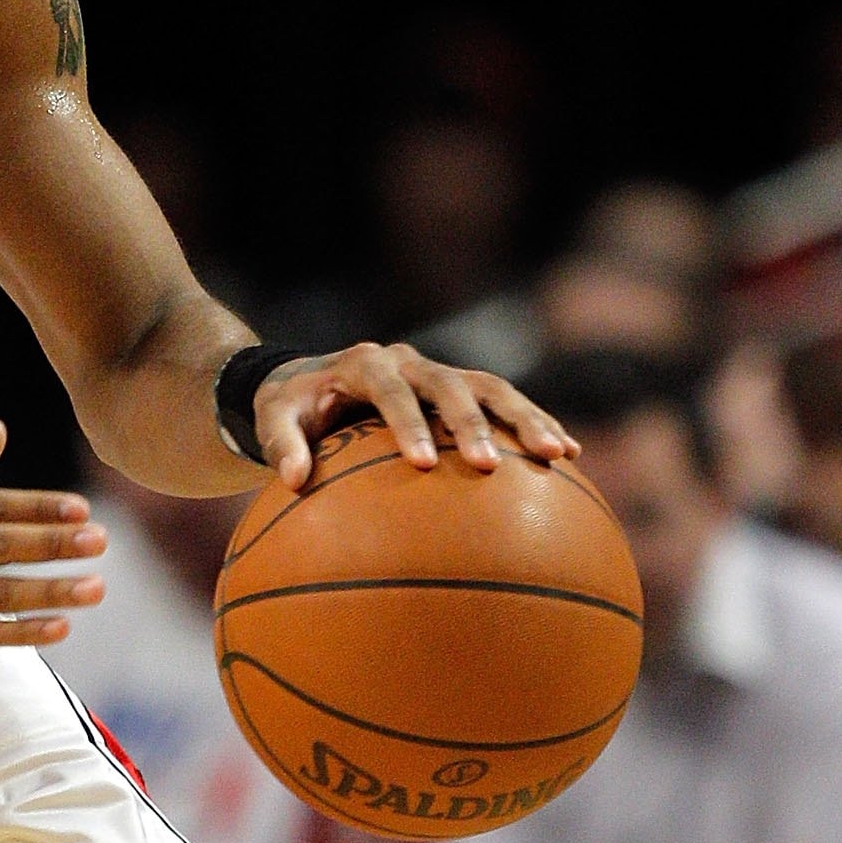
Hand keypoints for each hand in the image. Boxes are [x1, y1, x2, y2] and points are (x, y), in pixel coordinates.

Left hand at [252, 341, 577, 494]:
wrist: (312, 382)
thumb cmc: (291, 407)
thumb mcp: (273, 419)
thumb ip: (279, 445)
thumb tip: (293, 481)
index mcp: (365, 364)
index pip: (391, 390)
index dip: (407, 423)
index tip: (423, 464)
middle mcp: (410, 362)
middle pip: (451, 384)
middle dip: (473, 423)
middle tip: (489, 466)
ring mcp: (441, 374)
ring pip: (492, 388)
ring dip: (526, 419)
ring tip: (558, 455)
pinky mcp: (463, 389)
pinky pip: (505, 404)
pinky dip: (535, 425)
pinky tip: (568, 457)